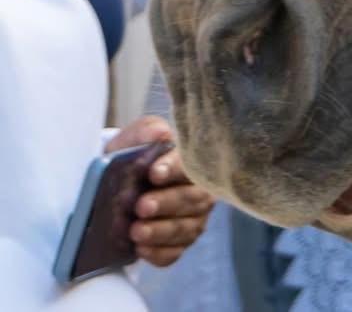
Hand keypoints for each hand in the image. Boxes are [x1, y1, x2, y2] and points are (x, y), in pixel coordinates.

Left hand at [106, 117, 213, 266]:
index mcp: (192, 163)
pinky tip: (141, 249)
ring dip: (161, 231)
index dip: (174, 169)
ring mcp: (192, 220)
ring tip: (136, 231)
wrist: (117, 187)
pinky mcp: (178, 244)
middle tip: (142, 206)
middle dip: (167, 203)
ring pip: (186, 228)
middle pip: (193, 199)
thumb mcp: (134, 140)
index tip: (154, 173)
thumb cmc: (133, 159)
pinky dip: (159, 253)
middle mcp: (200, 191)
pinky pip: (174, 253)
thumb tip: (161, 134)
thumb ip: (146, 131)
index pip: (192, 164)